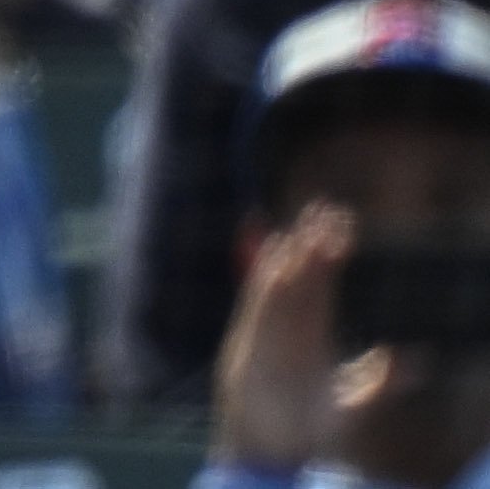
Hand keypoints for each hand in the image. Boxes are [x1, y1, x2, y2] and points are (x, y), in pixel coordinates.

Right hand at [218, 202, 359, 477]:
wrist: (274, 450)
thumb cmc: (311, 430)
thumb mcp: (354, 402)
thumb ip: (378, 380)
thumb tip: (408, 358)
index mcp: (314, 335)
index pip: (324, 284)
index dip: (332, 255)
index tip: (344, 225)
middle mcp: (290, 328)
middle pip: (303, 276)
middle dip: (313, 244)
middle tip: (325, 208)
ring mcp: (269, 333)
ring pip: (282, 284)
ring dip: (293, 257)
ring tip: (304, 229)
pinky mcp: (250, 343)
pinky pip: (261, 305)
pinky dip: (268, 281)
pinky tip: (280, 261)